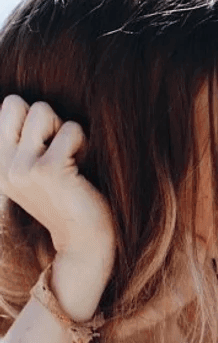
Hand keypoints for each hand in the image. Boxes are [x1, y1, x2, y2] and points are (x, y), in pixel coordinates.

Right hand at [0, 96, 114, 315]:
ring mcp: (22, 167)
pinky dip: (83, 142)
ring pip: (43, 110)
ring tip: (71, 157)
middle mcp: (3, 165)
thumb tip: (31, 104)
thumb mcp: (36, 170)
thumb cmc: (69, 198)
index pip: (7, 106)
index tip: (47, 146)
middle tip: (60, 148)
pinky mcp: (47, 170)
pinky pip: (71, 129)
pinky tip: (82, 167)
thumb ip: (27, 141)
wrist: (85, 239)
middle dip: (47, 117)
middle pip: (19, 103)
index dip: (34, 118)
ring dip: (65, 128)